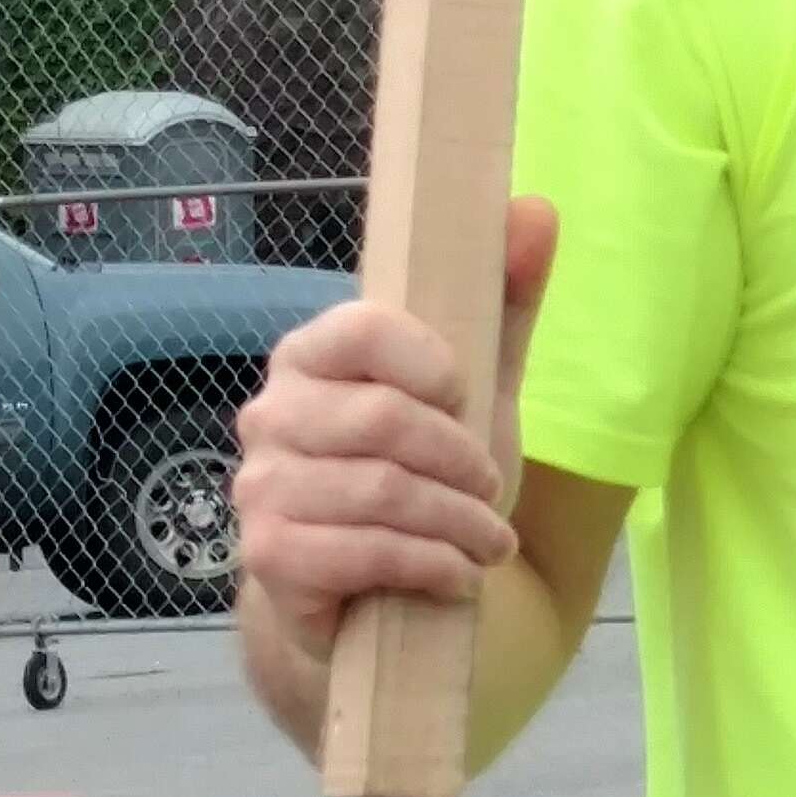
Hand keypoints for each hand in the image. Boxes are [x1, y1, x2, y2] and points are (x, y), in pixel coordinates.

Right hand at [232, 195, 557, 663]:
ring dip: (458, 522)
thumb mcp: (478, 389)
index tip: (467, 395)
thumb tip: (534, 208)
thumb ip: (503, 302)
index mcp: (312, 354)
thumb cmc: (424, 472)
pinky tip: (458, 573)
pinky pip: (363, 551)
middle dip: (462, 462)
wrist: (371, 588)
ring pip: (382, 491)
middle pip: (383, 421)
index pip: (362, 329)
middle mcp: (271, 414)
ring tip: (490, 539)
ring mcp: (261, 486)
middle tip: (493, 488)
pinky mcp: (268, 554)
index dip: (431, 363)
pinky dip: (430, 565)